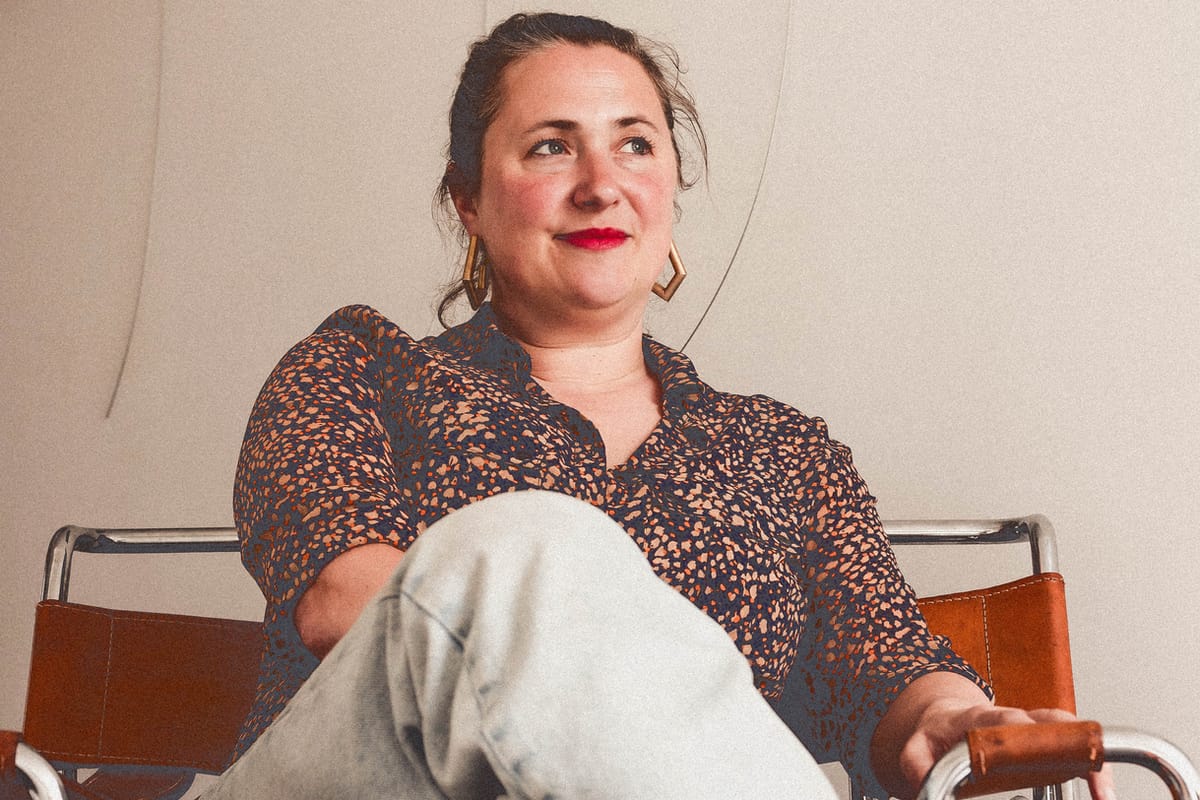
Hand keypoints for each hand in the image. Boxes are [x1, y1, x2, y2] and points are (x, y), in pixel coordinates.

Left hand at [872, 672, 1114, 799]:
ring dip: (1091, 755)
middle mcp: (1014, 717)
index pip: (1004, 718)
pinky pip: (1076, 747)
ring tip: (1103, 792)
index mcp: (981, 717)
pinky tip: (1102, 793)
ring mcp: (1035, 727)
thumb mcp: (918, 746)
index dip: (1020, 730)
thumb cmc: (939, 734)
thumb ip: (916, 763)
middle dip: (1069, 742)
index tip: (1033, 745)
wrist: (948, 719)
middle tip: (1087, 774)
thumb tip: (921, 784)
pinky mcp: (1047, 742)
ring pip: (1072, 730)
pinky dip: (1094, 767)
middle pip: (1049, 720)